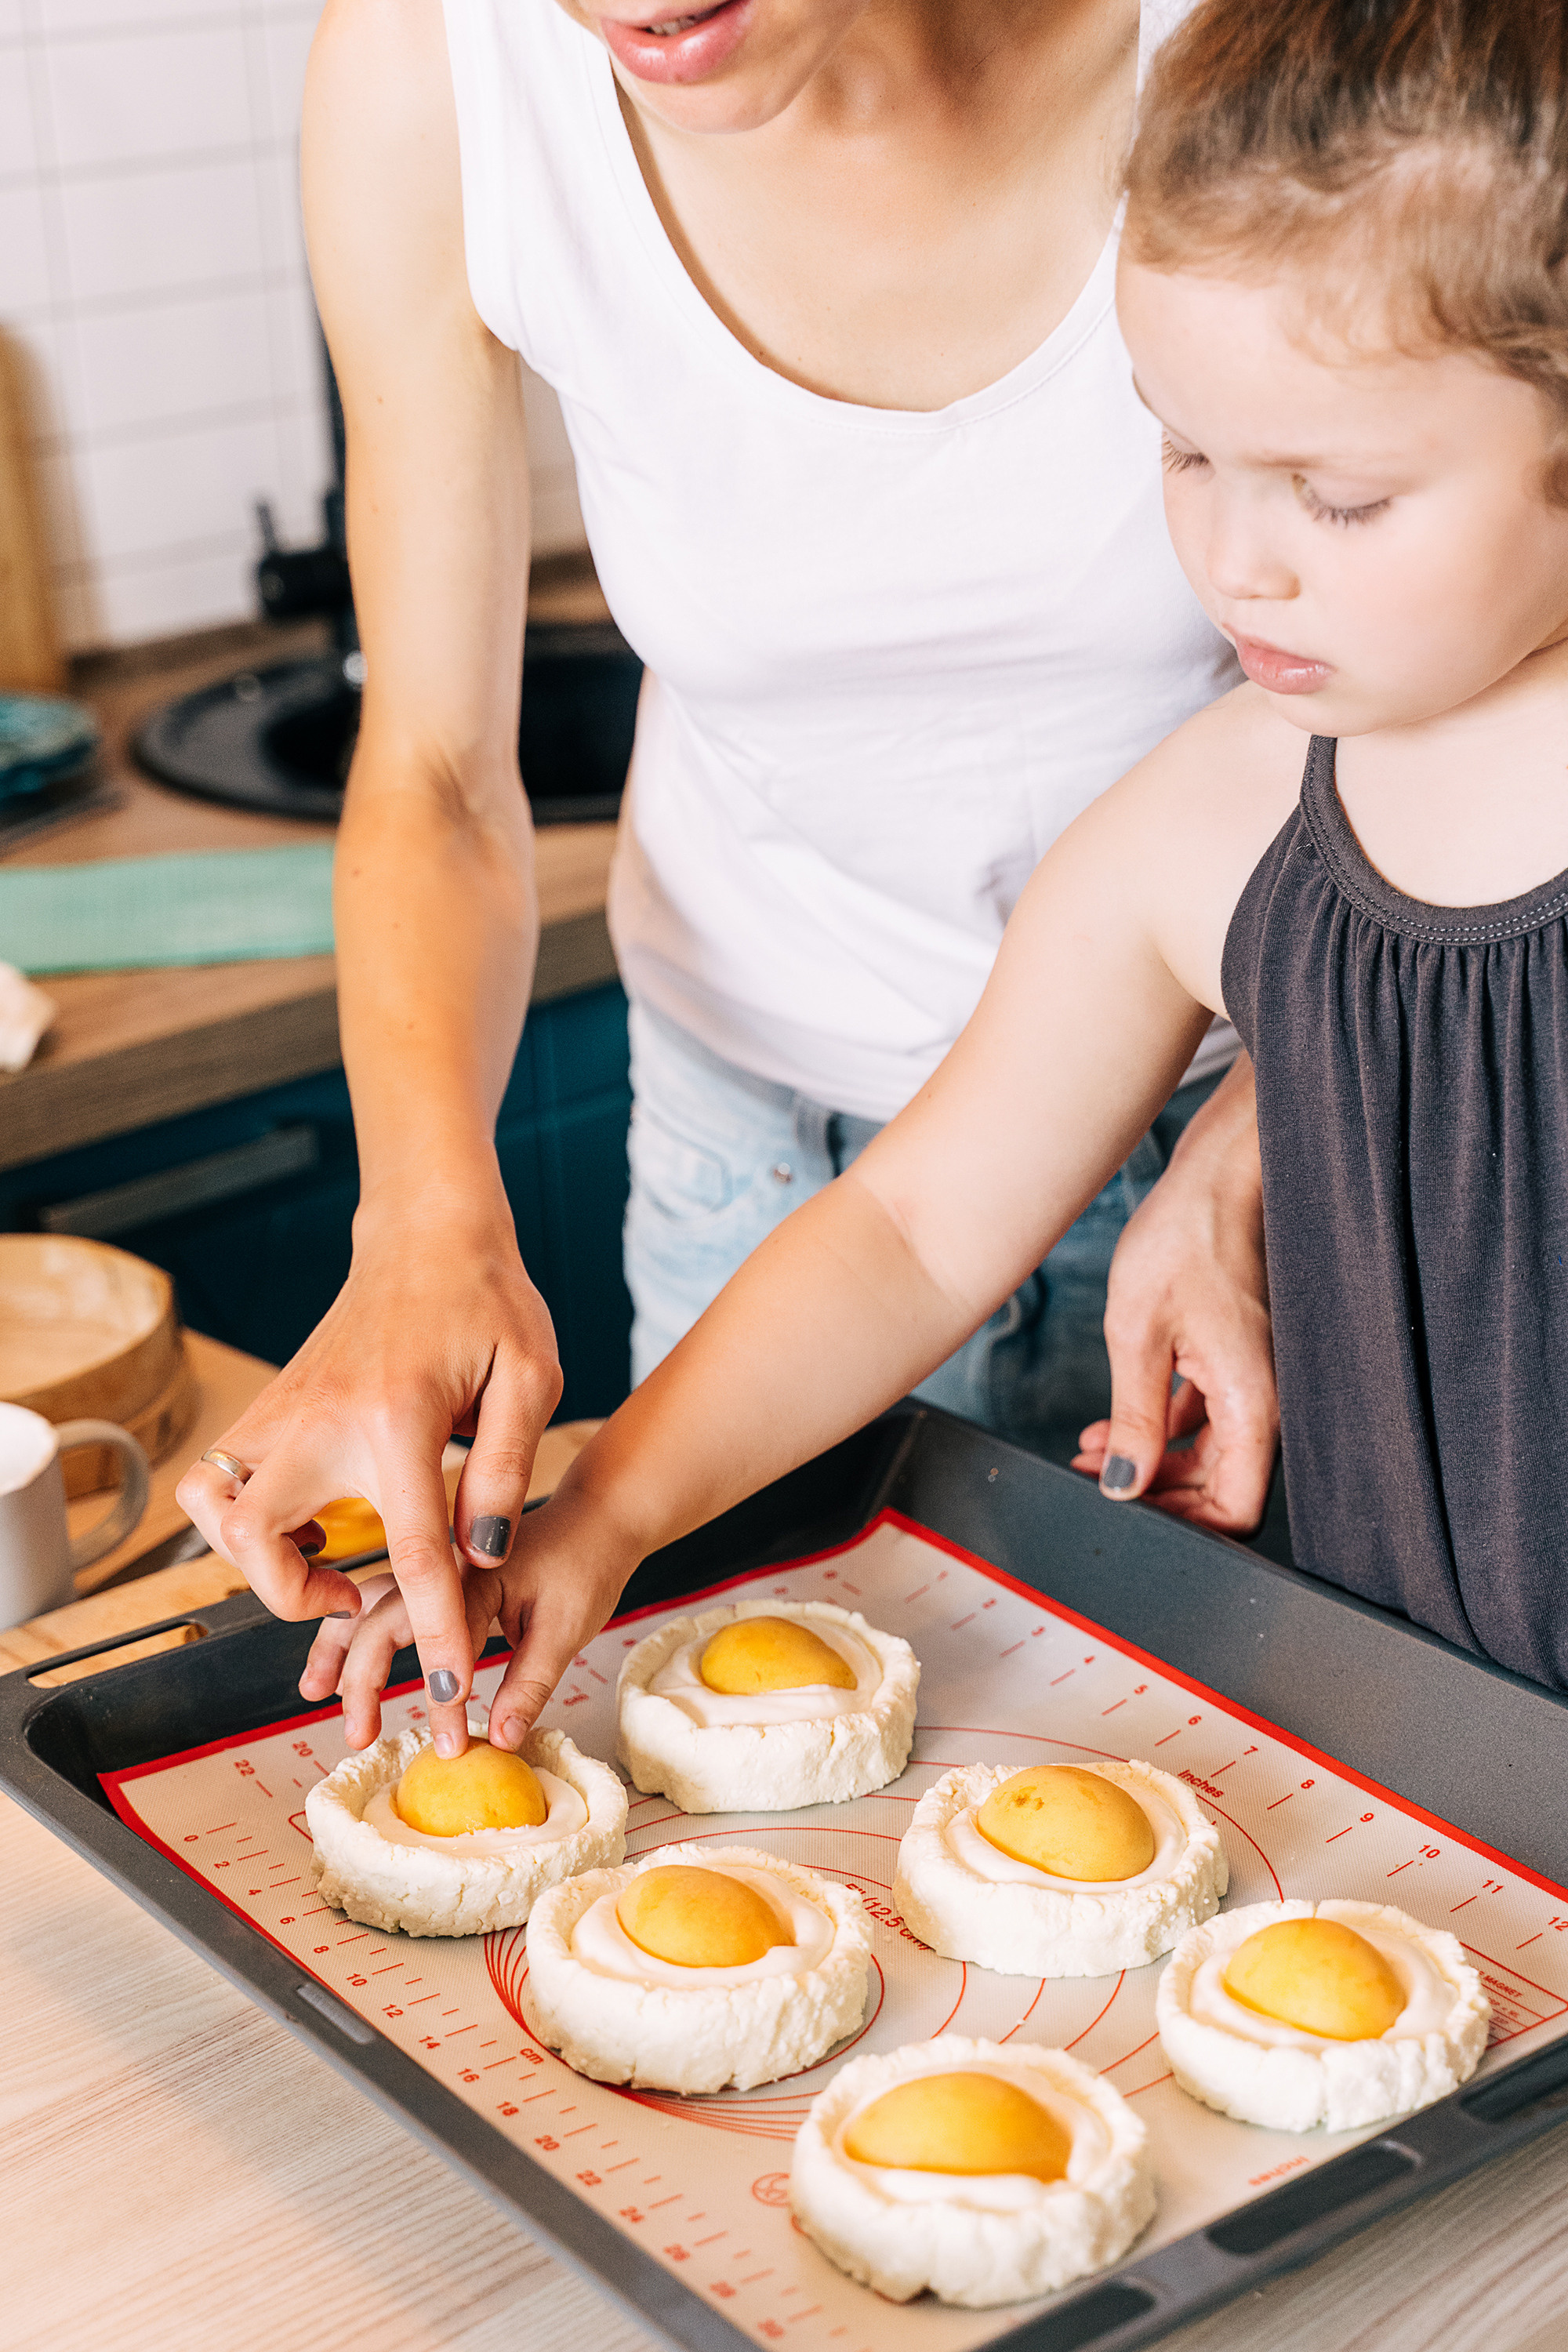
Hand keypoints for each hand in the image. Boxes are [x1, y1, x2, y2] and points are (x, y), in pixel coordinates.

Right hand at [176, 1167, 562, 1757]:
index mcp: (395, 1419)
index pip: (412, 1551)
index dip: (432, 1629)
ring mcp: (280, 1409)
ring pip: (212, 1511)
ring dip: (253, 1558)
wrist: (426, 1230)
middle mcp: (318, 1419)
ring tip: (321, 1563)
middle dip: (294, 1597)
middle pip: (258, 1542)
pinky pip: (219, 1482)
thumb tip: (482, 1557)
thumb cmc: (487, 1300)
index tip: (445, 1691)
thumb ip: (506, 1471)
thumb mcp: (528, 1377)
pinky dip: (243, 1520)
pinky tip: (309, 1520)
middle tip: (355, 1597)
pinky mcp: (268, 1403)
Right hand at [296, 1471, 639, 1751]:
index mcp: (476, 1574)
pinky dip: (353, 1625)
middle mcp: (444, 1564)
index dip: (437, 1699)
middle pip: (382, 1617)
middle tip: (357, 1736)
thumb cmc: (588, 1562)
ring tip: (314, 1690)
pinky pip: (383, 1596)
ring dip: (338, 1644)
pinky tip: (338, 1654)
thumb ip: (530, 1684)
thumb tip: (499, 1740)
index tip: (447, 1746)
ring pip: (369, 1601)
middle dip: (362, 1678)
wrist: (599, 1513)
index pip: (440, 1641)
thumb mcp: (568, 1627)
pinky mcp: (436, 1571)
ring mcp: (435, 1564)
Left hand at [1073, 1055, 1277, 1530]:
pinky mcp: (1240, 1358)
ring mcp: (1256, 1378)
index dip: (1183, 1523)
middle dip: (1155, 1488)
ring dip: (1151, 1455)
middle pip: (1220, 1484)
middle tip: (1097, 1478)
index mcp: (1254, 1404)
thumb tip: (1123, 1483)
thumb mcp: (1138, 1333)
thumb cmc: (1188, 1237)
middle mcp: (1266, 1400)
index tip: (1130, 1510)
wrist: (1221, 1174)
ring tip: (1093, 1447)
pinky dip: (1164, 1423)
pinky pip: (1209, 1413)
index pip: (1235, 1508)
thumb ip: (1133, 1417)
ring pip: (1209, 1450)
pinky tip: (1115, 1418)